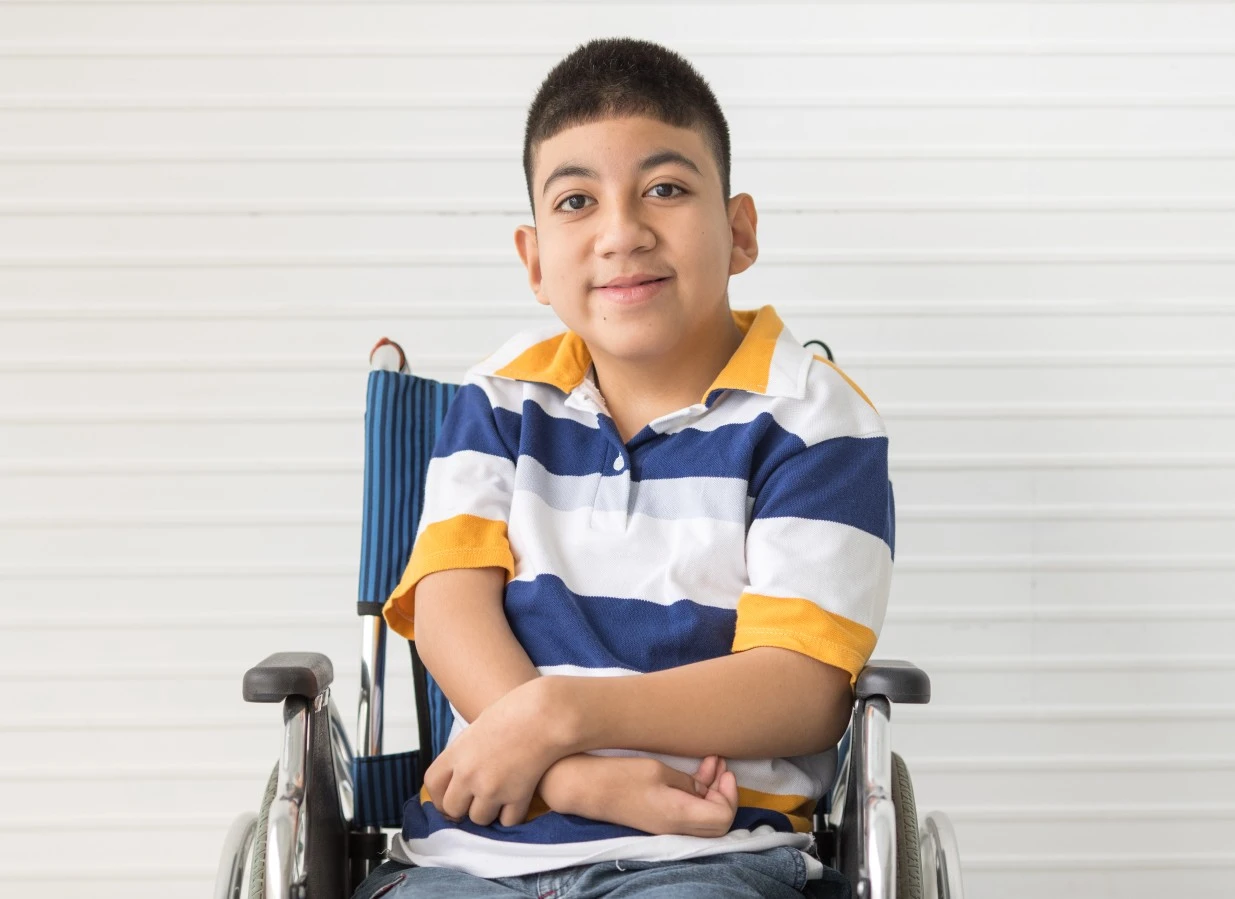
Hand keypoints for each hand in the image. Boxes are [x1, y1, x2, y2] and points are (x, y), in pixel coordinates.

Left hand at [423, 677, 568, 826]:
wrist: (545, 715)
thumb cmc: (516, 712)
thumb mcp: (480, 726)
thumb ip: (466, 752)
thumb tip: (460, 772)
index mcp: (457, 753)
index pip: (433, 784)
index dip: (439, 795)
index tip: (449, 798)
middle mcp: (469, 774)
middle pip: (453, 808)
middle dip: (464, 807)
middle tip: (477, 800)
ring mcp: (492, 788)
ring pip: (479, 819)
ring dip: (488, 813)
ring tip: (500, 799)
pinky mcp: (517, 797)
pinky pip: (507, 821)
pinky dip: (512, 816)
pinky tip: (518, 802)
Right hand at [546, 753, 739, 837]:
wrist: (584, 787)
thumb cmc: (620, 776)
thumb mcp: (659, 771)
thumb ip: (687, 783)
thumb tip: (705, 789)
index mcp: (678, 815)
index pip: (722, 818)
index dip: (730, 796)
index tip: (726, 772)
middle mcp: (675, 827)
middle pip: (717, 822)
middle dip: (725, 793)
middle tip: (722, 765)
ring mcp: (665, 825)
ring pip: (702, 817)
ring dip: (711, 791)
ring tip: (712, 761)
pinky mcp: (657, 818)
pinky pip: (687, 812)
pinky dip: (696, 794)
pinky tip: (695, 773)